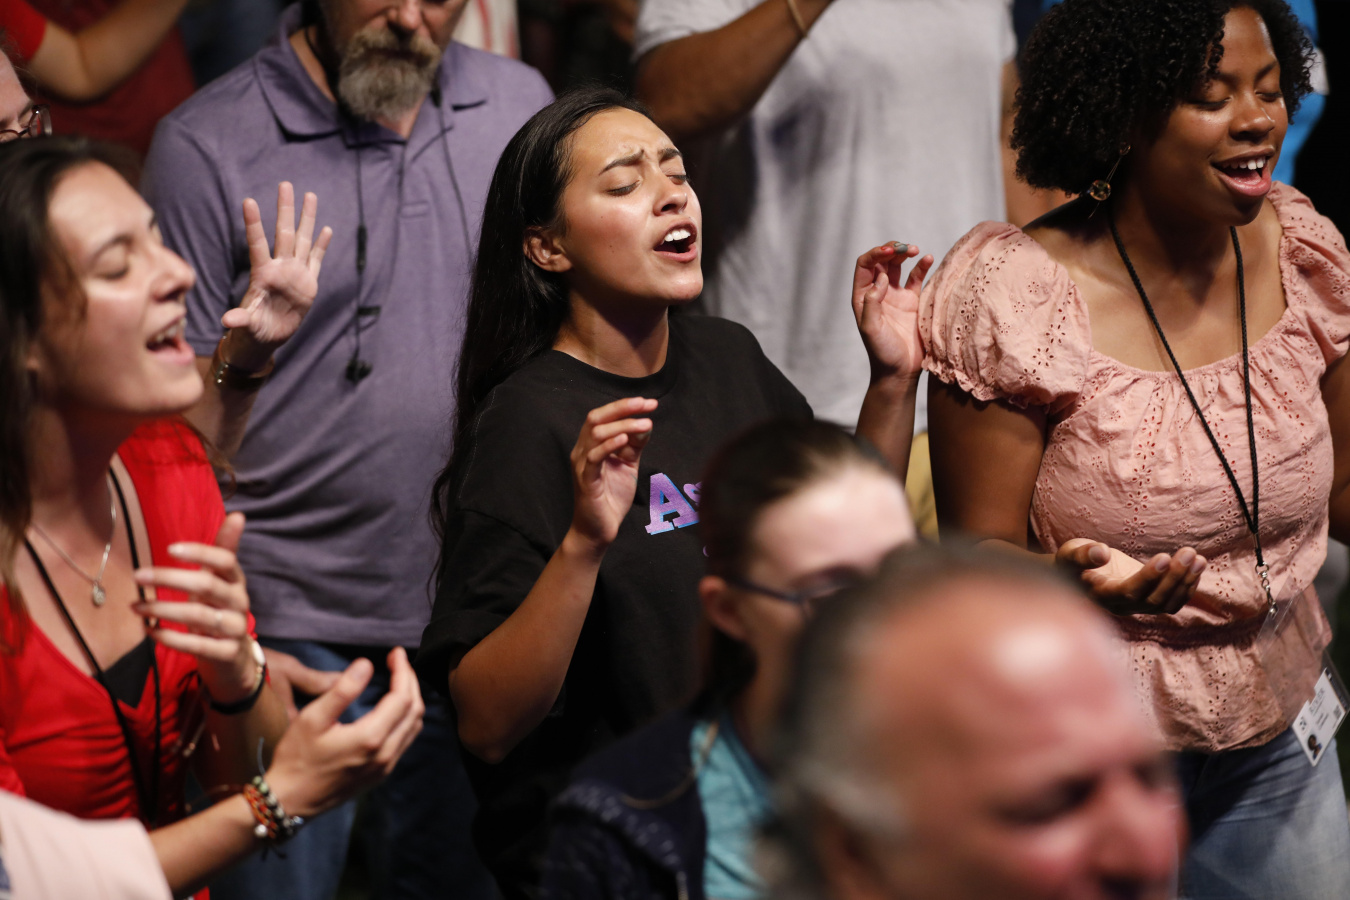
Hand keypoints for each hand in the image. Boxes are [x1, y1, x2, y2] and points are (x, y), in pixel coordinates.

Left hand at [132, 512, 259, 702]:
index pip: (225, 561)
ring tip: (135, 607)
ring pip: (199, 617)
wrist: (234, 659)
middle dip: (170, 579)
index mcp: (237, 581)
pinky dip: (170, 638)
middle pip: (207, 586)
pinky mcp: (226, 654)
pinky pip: (197, 646)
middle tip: (137, 575)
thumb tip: (238, 514)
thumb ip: (225, 550)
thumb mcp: (222, 581)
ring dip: (162, 610)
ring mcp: (235, 629)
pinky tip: (148, 631)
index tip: (169, 549)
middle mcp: (239, 602)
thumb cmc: (219, 611)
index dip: (200, 553)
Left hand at [219, 182, 332, 357]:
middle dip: (285, 209)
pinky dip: (321, 245)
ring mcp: (295, 273)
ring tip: (309, 195)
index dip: (254, 224)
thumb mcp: (246, 325)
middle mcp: (280, 268)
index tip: (248, 201)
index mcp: (263, 274)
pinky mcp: (309, 282)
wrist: (268, 336)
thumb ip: (241, 318)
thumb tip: (227, 321)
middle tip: (285, 184)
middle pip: (283, 233)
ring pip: (302, 240)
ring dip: (306, 218)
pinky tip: (326, 230)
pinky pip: (316, 260)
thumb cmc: (252, 329)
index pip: (257, 244)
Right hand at [264, 648, 424, 818]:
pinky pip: (404, 741)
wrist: (289, 801)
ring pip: (413, 727)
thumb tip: (367, 664)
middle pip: (414, 710)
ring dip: (411, 700)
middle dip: (410, 682)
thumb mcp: (313, 718)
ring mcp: (385, 767)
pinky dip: (405, 719)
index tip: (396, 652)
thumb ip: (342, 690)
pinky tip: (392, 708)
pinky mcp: (380, 775)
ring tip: (399, 680)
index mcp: (371, 738)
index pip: (402, 697)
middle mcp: (385, 754)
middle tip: (399, 662)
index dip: (402, 671)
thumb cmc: (296, 758)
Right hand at [568, 397, 657, 549]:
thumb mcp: (628, 465)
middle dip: (623, 408)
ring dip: (623, 425)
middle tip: (647, 405)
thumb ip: (635, 445)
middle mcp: (583, 450)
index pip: (603, 416)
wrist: (599, 530)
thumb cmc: (611, 497)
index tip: (649, 403)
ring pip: (597, 434)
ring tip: (645, 424)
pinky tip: (625, 439)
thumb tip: (647, 423)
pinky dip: (609, 446)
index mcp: (591, 445)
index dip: (625, 406)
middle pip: (596, 418)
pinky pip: (594, 458)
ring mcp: (582, 465)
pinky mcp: (586, 481)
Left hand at [853, 241, 933, 382]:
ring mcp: (896, 296)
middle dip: (891, 250)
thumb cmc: (881, 352)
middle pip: (882, 261)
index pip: (865, 265)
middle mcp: (878, 293)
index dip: (876, 254)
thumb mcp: (871, 328)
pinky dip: (922, 266)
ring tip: (915, 250)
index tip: (889, 251)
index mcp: (863, 296)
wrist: (900, 371)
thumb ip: (873, 302)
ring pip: (898, 266)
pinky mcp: (912, 301)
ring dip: (905, 254)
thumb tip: (882, 278)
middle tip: (905, 248)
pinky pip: (916, 278)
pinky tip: (928, 259)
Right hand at [1057, 538, 1206, 615]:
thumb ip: (1083, 554)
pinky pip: (1173, 602)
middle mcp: (1121, 607)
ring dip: (1185, 582)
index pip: (1129, 591)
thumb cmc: (1071, 563)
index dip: (1148, 577)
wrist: (1077, 575)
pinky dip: (1188, 586)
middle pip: (1153, 599)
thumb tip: (1102, 553)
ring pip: (1167, 604)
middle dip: (1174, 577)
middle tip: (1188, 553)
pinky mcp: (1149, 601)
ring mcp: (1137, 607)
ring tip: (1197, 558)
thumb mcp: (1070, 554)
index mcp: (1101, 596)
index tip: (1164, 556)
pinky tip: (1197, 566)